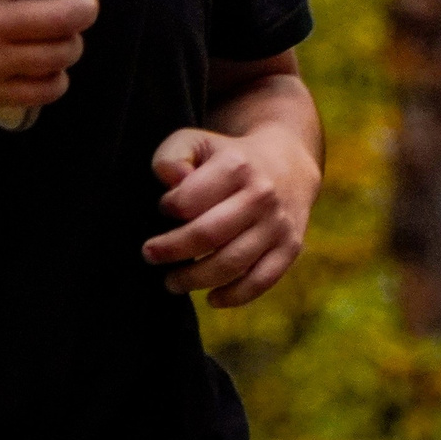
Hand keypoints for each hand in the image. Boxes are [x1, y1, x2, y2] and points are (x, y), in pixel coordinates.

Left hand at [142, 125, 319, 306]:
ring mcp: (278, 223)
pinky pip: (261, 281)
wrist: (288, 164)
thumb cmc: (229, 158)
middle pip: (208, 234)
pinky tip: (212, 298)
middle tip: (150, 255)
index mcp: (236, 166)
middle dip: (172, 250)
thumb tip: (171, 184)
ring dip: (195, 279)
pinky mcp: (290, 247)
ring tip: (172, 282)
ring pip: (232, 263)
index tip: (163, 210)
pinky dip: (234, 296)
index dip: (168, 208)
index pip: (189, 199)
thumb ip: (172, 157)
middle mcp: (262, 195)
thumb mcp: (198, 142)